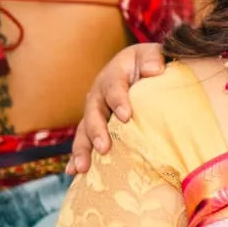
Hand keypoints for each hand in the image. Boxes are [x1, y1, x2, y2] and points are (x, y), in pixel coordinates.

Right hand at [66, 44, 165, 173]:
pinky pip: (83, 141)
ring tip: (82, 167)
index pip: (114, 87)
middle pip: (93, 112)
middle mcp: (98, 94)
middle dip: (97, 130)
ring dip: (82, 149)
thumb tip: (154, 70)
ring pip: (84, 130)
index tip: (126, 116)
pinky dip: (76, 156)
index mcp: (113, 75)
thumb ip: (153, 59)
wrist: (140, 68)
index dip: (118, 100)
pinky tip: (73, 172)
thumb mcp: (152, 55)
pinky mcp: (94, 125)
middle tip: (104, 147)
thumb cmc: (150, 63)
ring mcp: (94, 111)